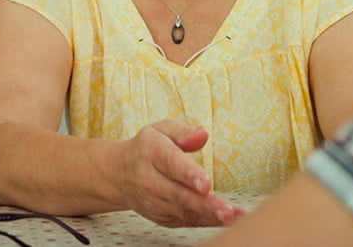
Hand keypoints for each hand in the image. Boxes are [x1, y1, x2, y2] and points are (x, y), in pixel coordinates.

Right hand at [119, 119, 244, 227]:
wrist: (119, 174)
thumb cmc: (147, 148)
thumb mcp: (162, 129)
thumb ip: (183, 132)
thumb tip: (203, 134)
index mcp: (152, 152)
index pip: (171, 164)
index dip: (189, 174)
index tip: (205, 184)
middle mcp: (150, 180)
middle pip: (178, 194)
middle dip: (204, 204)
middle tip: (226, 211)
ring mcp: (153, 202)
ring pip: (183, 211)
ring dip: (209, 216)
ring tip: (233, 217)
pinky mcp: (161, 217)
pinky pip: (185, 221)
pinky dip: (206, 221)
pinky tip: (226, 220)